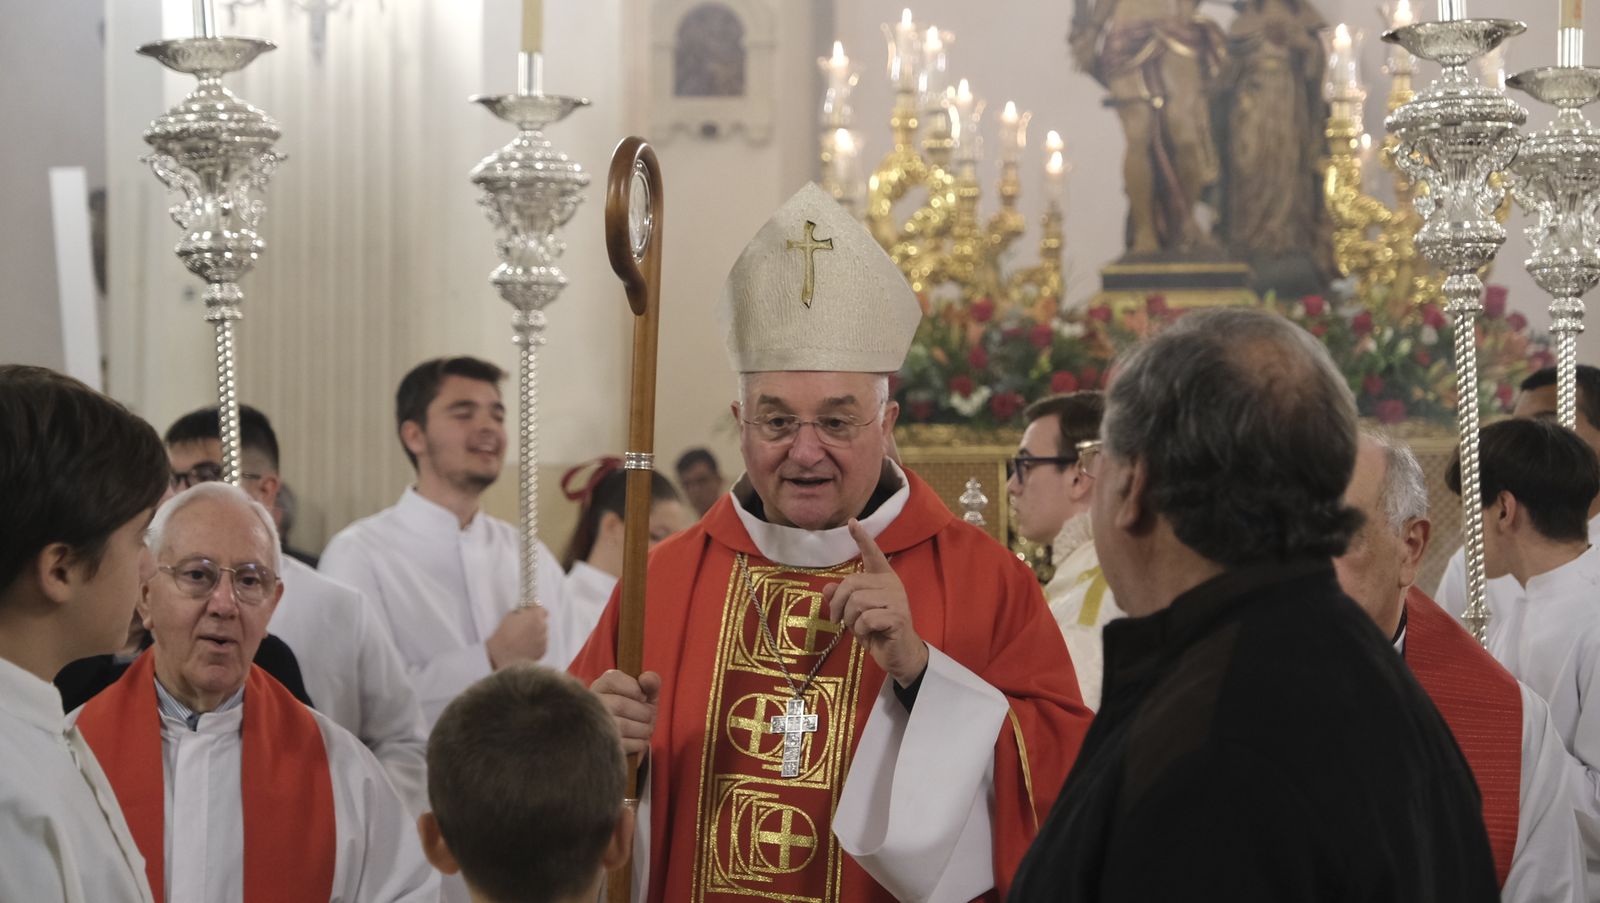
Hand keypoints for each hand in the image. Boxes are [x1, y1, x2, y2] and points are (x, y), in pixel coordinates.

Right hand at [485, 605, 548, 668]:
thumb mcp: (509, 617)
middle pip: (542, 622)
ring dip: (535, 635)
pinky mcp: (542, 651)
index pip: (542, 610)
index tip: (530, 614)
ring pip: (542, 635)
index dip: (535, 612)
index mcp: (535, 616)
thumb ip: (521, 612)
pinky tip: (524, 648)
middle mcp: (542, 627)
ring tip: (521, 640)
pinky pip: (541, 646)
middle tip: (523, 628)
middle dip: (535, 624)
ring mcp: (543, 640)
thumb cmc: (504, 637)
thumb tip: (525, 611)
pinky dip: (535, 646)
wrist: (504, 656)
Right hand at [592, 670, 661, 755]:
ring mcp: (592, 726)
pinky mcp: (598, 746)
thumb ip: (651, 682)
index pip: (613, 679)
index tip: (643, 697)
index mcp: (602, 685)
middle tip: (647, 717)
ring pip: (622, 726)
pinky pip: (623, 744)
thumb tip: (646, 678)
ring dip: (643, 729)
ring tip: (645, 729)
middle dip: (643, 713)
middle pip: (620, 705)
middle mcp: (592, 703)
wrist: (631, 742)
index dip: (634, 689)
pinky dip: (639, 743)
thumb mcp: (648, 695)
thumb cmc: (637, 713)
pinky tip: (638, 740)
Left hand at [824, 519, 927, 686]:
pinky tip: (871, 635)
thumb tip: (826, 588)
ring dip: (849, 620)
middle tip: (838, 620)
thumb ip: (841, 600)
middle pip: (851, 584)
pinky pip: (865, 619)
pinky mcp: (898, 617)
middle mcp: (891, 584)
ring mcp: (897, 600)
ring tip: (858, 628)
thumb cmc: (876, 632)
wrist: (899, 655)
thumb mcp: (853, 615)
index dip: (862, 538)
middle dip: (838, 604)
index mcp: (882, 579)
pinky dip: (860, 630)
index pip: (873, 554)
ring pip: (857, 602)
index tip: (852, 522)